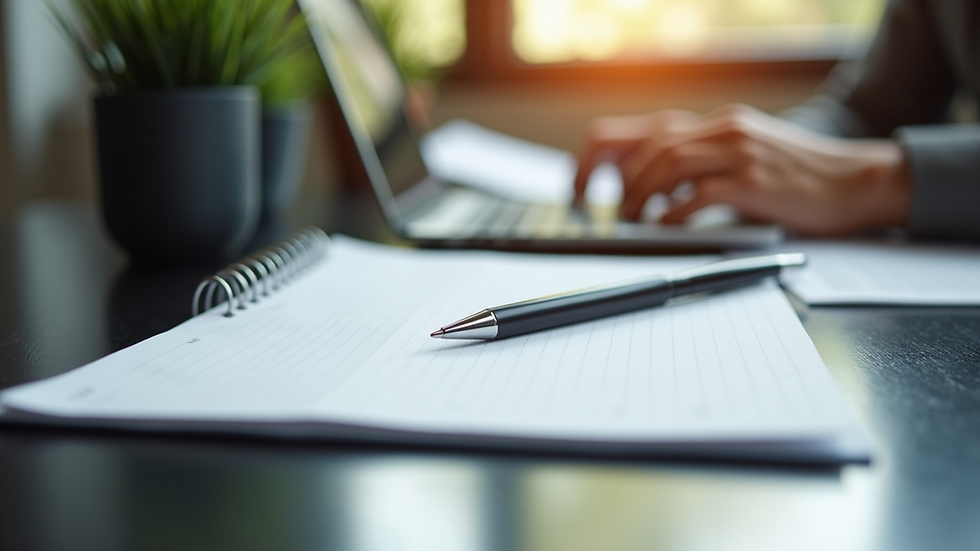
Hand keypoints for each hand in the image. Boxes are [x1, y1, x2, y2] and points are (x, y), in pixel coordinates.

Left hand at [573, 104, 909, 235]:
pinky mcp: (754, 180)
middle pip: (651, 144)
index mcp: (718, 124)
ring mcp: (740, 151)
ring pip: (668, 162)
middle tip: (606, 210)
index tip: (584, 184)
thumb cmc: (800, 178)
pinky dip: (673, 212)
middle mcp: (724, 129)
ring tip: (632, 219)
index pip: (646, 130)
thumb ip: (703, 168)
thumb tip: (653, 193)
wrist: (857, 181)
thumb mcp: (745, 160)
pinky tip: (665, 227)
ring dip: (640, 194)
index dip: (605, 155)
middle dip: (617, 179)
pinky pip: (698, 193)